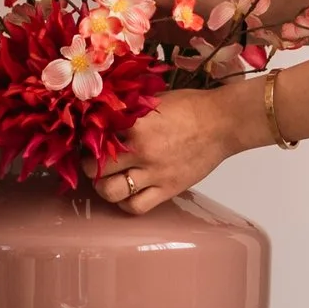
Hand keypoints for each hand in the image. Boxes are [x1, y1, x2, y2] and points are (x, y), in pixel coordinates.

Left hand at [96, 83, 249, 214]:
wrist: (223, 123)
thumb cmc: (191, 107)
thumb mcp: (154, 100)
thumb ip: (129, 111)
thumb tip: (104, 115)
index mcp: (135, 124)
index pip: (94, 136)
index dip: (85, 139)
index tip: (85, 139)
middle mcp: (141, 151)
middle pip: (96, 167)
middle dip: (88, 165)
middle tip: (90, 161)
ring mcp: (154, 173)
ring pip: (111, 192)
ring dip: (103, 187)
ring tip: (106, 180)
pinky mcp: (168, 189)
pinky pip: (137, 206)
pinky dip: (126, 203)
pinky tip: (127, 193)